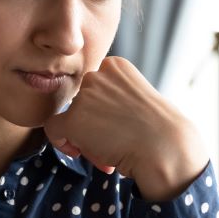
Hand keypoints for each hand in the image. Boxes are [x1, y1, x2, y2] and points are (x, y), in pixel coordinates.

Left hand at [43, 56, 207, 200]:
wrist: (164, 148)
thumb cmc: (159, 131)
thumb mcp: (138, 100)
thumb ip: (113, 99)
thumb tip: (91, 116)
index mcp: (115, 65)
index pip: (94, 88)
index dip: (102, 110)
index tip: (119, 125)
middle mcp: (97, 75)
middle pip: (82, 103)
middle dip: (94, 124)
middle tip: (115, 141)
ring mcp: (84, 96)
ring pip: (71, 119)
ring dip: (86, 138)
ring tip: (110, 151)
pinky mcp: (73, 119)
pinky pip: (53, 130)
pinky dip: (62, 143)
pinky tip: (79, 152)